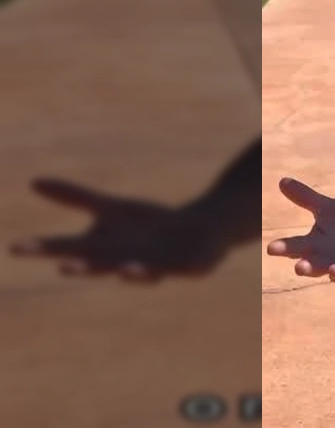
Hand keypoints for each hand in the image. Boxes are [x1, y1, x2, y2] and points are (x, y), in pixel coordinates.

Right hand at [9, 178, 229, 281]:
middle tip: (63, 266)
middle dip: (85, 268)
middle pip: (103, 266)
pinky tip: (177, 267)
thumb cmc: (148, 225)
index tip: (14, 247)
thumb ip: (75, 198)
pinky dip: (182, 269)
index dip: (43, 248)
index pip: (68, 248)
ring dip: (132, 273)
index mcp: (105, 249)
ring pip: (142, 273)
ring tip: (123, 270)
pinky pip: (184, 269)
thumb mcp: (111, 208)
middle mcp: (126, 262)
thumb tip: (33, 181)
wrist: (198, 233)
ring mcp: (158, 266)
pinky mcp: (188, 266)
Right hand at [265, 178, 334, 284]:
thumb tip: (282, 180)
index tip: (270, 248)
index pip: (294, 247)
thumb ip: (305, 197)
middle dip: (306, 268)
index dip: (283, 248)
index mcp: (313, 246)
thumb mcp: (326, 207)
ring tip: (333, 269)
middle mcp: (328, 261)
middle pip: (314, 267)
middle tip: (299, 267)